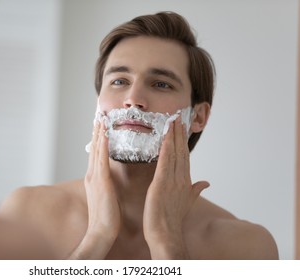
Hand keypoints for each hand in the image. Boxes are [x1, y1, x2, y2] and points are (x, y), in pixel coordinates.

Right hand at [69, 120, 120, 258]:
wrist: (101, 231)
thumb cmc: (106, 216)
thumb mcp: (104, 194)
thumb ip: (104, 183)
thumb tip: (108, 175)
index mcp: (94, 177)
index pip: (96, 153)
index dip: (98, 137)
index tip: (100, 124)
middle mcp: (92, 174)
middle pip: (94, 148)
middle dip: (96, 130)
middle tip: (98, 114)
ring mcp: (95, 177)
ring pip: (97, 150)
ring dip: (99, 133)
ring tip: (100, 118)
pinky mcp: (101, 182)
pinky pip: (102, 161)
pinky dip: (103, 147)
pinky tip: (105, 136)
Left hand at [143, 117, 208, 258]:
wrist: (166, 235)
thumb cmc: (172, 219)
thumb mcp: (186, 202)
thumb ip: (196, 190)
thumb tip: (206, 182)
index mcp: (185, 182)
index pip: (184, 156)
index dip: (182, 141)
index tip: (181, 127)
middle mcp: (181, 179)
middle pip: (181, 151)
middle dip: (179, 133)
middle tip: (178, 115)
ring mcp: (172, 181)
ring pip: (174, 153)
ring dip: (173, 135)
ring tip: (173, 120)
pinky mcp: (161, 184)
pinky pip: (165, 162)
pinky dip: (166, 148)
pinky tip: (165, 137)